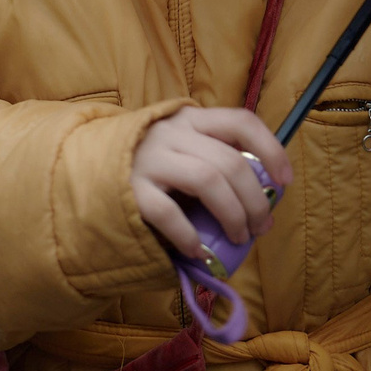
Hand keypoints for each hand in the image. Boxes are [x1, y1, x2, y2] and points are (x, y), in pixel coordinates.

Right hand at [131, 107, 291, 257]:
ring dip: (232, 214)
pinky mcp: (130, 189)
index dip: (271, 149)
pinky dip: (189, 235)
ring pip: (207, 180)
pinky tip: (197, 250)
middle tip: (260, 226)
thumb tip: (263, 196)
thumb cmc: (148, 166)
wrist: (85, 170)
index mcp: (190, 120)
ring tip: (237, 238)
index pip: (241, 122)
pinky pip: (169, 212)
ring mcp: (149, 159)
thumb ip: (214, 160)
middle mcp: (171, 133)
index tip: (285, 180)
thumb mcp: (182, 150)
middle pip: (229, 161)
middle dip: (255, 200)